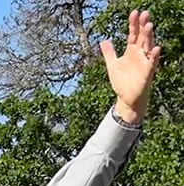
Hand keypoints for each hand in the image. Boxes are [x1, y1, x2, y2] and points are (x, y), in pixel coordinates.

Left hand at [100, 10, 160, 124]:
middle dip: (143, 26)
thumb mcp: (112, 65)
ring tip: (149, 25)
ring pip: (148, 46)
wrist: (126, 99)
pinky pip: (152, 63)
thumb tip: (103, 40)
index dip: (133, 24)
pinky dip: (154, 56)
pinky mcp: (148, 73)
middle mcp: (140, 54)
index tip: (134, 13)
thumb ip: (109, 53)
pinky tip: (156, 48)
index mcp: (131, 51)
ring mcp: (144, 62)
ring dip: (149, 36)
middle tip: (145, 13)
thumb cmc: (122, 82)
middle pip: (142, 37)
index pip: (133, 34)